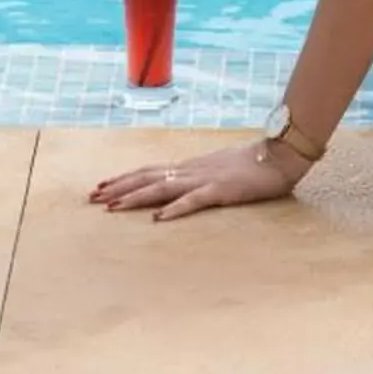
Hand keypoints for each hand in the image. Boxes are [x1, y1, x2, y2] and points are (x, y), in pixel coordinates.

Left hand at [90, 138, 310, 220]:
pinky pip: (194, 201)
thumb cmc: (253, 164)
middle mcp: (191, 170)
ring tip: (112, 206)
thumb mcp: (219, 169)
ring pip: (162, 188)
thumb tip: (180, 186)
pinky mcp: (221, 191)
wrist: (280, 155)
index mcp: (190, 167)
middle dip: (118, 187)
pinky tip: (159, 218)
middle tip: (92, 197)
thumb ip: (200, 177)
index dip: (124, 178)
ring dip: (135, 197)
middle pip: (147, 178)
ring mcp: (204, 179)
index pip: (149, 171)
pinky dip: (174, 209)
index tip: (101, 185)